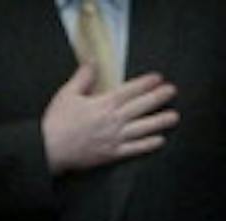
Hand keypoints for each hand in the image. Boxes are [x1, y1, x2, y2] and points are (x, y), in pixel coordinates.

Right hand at [41, 63, 177, 174]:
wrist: (51, 148)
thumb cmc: (58, 121)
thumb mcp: (67, 93)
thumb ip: (83, 77)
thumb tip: (92, 61)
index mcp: (103, 104)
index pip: (129, 90)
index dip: (145, 83)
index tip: (158, 78)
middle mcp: (114, 120)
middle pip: (141, 107)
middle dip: (158, 98)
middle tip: (172, 91)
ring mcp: (116, 138)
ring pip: (143, 128)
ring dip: (160, 121)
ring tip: (174, 116)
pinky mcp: (114, 153)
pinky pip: (136, 148)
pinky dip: (149, 144)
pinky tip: (160, 140)